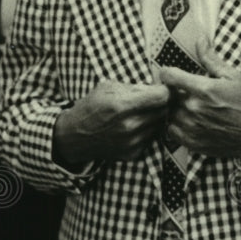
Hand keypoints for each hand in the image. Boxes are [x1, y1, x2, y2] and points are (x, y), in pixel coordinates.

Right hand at [53, 80, 169, 166]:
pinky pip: (152, 138)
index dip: (166, 90)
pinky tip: (136, 126)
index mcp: (122, 105)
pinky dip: (148, 131)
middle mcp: (129, 126)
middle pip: (164, 111)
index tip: (163, 89)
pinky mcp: (133, 153)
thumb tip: (159, 86)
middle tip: (153, 100)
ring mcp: (132, 142)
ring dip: (155, 117)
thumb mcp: (109, 87)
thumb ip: (136, 87)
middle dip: (161, 103)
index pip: (162, 97)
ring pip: (160, 125)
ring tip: (141, 113)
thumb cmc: (91, 107)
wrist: (75, 136)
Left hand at [159, 40, 240, 159]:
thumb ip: (211, 59)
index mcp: (203, 89)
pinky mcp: (191, 142)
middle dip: (174, 92)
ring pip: (169, 113)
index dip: (169, 73)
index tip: (174, 76)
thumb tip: (200, 39)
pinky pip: (171, 131)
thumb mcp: (233, 77)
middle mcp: (193, 108)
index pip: (167, 75)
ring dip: (175, 109)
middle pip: (167, 95)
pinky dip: (177, 125)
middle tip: (186, 92)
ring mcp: (190, 127)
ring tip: (191, 108)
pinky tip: (191, 121)